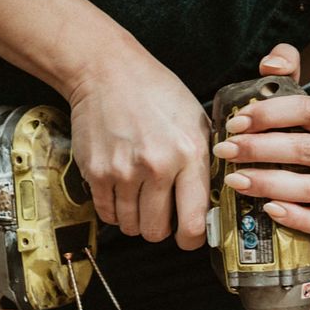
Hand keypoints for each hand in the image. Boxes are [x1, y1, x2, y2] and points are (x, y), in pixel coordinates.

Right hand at [67, 40, 209, 249]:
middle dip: (160, 229)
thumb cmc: (155, 92)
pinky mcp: (98, 173)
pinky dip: (115, 212)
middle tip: (161, 214)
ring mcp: (124, 172)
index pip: (194, 222)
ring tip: (140, 198)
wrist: (106, 71)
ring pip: (132, 226)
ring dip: (137, 220)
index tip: (189, 237)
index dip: (192, 239)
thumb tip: (211, 204)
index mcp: (190, 153)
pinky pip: (108, 214)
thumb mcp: (195, 121)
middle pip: (158, 231)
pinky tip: (122, 193)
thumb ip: (204, 163)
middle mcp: (157, 166)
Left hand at [211, 43, 309, 235]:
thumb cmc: (296, 149)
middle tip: (225, 151)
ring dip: (268, 183)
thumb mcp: (292, 109)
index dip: (270, 114)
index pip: (309, 109)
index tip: (235, 122)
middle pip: (306, 148)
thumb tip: (271, 64)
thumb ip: (284, 76)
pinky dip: (294, 217)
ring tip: (235, 180)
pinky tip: (269, 210)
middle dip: (259, 149)